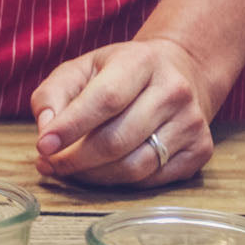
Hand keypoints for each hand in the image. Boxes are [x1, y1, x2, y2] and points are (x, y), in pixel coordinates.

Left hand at [29, 38, 218, 187]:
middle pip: (117, 140)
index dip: (71, 127)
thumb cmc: (120, 73)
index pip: (105, 99)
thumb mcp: (82, 68)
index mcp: (141, 61)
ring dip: (94, 176)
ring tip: (71, 169)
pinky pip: (152, 180)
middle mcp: (173, 91)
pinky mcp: (201, 150)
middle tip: (50, 164)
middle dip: (75, 160)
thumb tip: (45, 131)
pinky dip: (120, 183)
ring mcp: (192, 122)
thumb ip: (53, 95)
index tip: (43, 147)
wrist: (180, 73)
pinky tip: (102, 172)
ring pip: (135, 167)